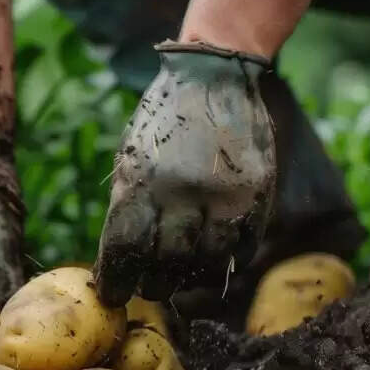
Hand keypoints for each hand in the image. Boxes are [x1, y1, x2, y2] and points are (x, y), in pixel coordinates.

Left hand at [94, 41, 276, 306]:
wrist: (214, 75)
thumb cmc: (163, 123)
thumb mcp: (131, 158)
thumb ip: (127, 206)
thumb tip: (119, 262)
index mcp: (141, 182)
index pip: (124, 250)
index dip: (116, 280)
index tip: (113, 293)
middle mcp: (181, 193)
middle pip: (166, 264)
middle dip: (154, 285)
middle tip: (150, 288)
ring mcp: (223, 194)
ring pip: (208, 263)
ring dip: (191, 280)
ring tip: (180, 280)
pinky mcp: (257, 192)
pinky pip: (244, 246)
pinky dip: (228, 261)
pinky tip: (214, 261)